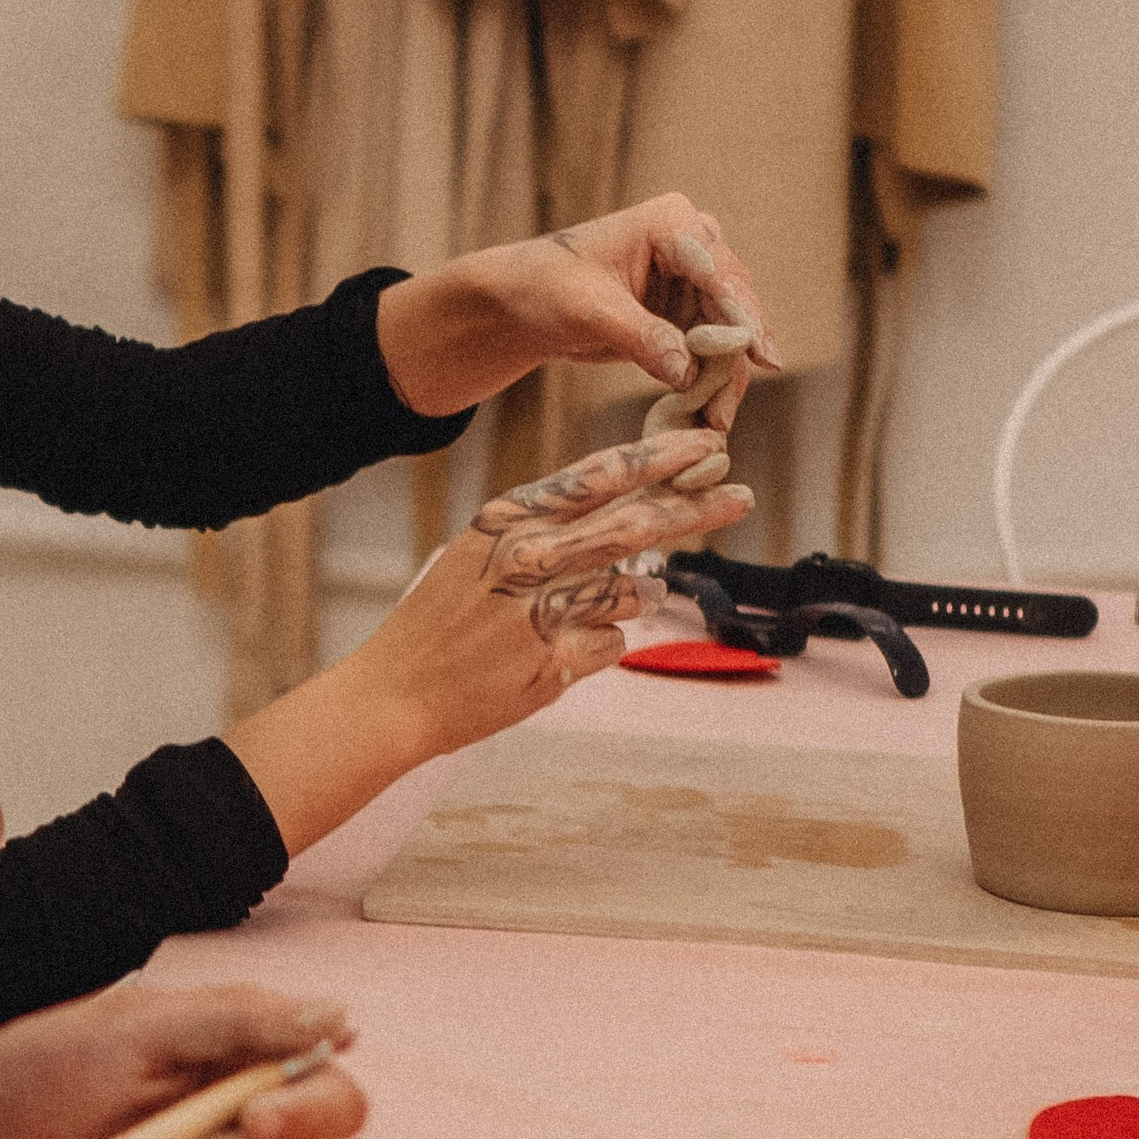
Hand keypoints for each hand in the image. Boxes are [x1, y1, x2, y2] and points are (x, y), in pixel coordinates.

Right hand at [228, 428, 756, 852]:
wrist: (398, 692)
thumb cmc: (442, 620)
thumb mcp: (481, 553)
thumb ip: (550, 534)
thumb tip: (628, 529)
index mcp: (509, 519)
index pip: (599, 478)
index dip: (658, 460)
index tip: (703, 447)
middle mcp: (530, 556)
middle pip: (636, 524)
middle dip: (695, 508)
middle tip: (740, 494)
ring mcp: (544, 611)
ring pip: (631, 591)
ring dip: (625, 600)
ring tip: (568, 617)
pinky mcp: (555, 663)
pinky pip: (612, 645)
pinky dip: (594, 649)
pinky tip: (547, 657)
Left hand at [375, 196, 776, 419]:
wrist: (520, 303)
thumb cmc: (545, 286)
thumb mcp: (589, 310)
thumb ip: (641, 336)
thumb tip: (687, 371)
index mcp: (671, 222)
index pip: (717, 269)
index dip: (741, 312)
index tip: (757, 351)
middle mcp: (693, 245)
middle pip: (733, 302)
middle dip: (736, 355)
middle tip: (730, 405)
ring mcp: (694, 281)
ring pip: (729, 332)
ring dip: (726, 377)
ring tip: (717, 422)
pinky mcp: (686, 314)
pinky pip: (711, 350)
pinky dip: (710, 381)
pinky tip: (709, 414)